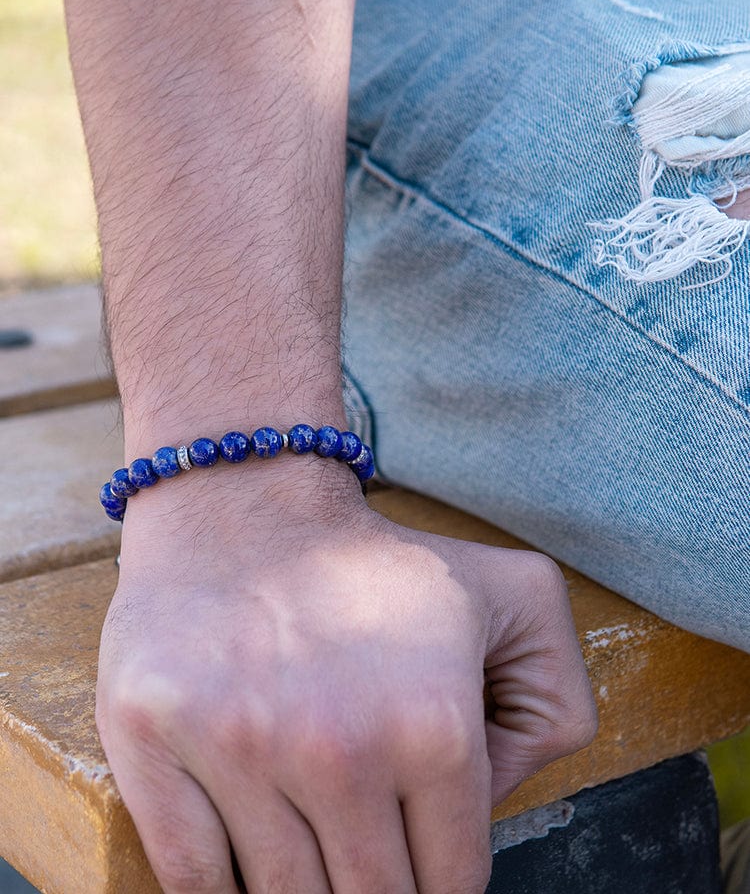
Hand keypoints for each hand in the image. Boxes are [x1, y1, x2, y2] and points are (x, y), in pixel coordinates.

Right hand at [96, 461, 595, 893]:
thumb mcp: (518, 596)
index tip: (420, 845)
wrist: (246, 503)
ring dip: (306, 886)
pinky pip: (193, 882)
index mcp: (434, 726)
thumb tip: (502, 802)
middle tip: (369, 847)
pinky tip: (247, 849)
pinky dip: (224, 888)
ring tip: (313, 830)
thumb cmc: (378, 562)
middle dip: (380, 887)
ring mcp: (234, 748)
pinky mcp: (149, 739)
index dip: (440, 872)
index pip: (453, 882)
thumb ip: (556, 704)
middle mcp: (336, 748)